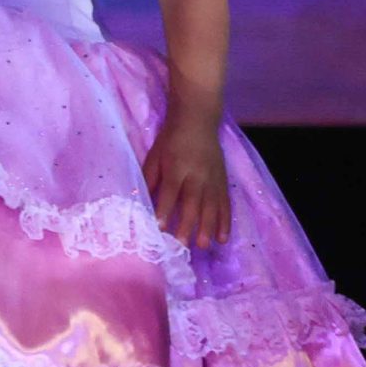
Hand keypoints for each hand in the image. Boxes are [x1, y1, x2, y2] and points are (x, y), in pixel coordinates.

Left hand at [142, 118, 231, 249]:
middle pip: (192, 203)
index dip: (164, 210)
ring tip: (203, 246)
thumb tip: (139, 203)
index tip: (159, 230)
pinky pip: (226, 204)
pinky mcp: (223, 181)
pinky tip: (223, 238)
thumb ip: (148, 180)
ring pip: (211, 207)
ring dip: (208, 228)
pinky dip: (225, 221)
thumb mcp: (154, 156)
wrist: (197, 119)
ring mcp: (213, 179)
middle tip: (182, 247)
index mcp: (176, 167)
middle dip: (187, 225)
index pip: (170, 192)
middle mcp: (196, 174)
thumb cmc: (170, 140)